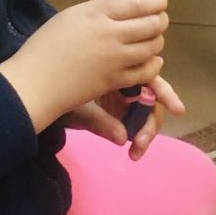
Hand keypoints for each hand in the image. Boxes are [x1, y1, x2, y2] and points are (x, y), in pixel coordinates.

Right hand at [0, 0, 168, 133]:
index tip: (159, 1)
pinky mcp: (116, 81)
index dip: (157, 0)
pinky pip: (147, 71)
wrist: (35, 81)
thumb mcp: (74, 14)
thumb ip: (104, 11)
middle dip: (160, 20)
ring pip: (154, 47)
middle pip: (153, 24)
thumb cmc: (48, 42)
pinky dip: (153, 63)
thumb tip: (130, 9)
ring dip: (156, 40)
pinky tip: (148, 59)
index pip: (141, 2)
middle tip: (157, 19)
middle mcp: (111, 33)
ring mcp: (115, 59)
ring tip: (149, 38)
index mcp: (98, 11)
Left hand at [64, 74, 184, 160]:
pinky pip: (136, 119)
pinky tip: (133, 149)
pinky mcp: (119, 108)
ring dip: (147, 128)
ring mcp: (122, 93)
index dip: (165, 91)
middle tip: (143, 141)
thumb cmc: (57, 91)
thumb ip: (100, 121)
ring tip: (137, 149)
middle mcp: (123, 76)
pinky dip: (139, 134)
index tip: (177, 109)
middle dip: (152, 118)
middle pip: (151, 94)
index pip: (148, 73)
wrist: (38, 94)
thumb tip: (122, 139)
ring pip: (147, 108)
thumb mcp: (76, 107)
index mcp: (115, 65)